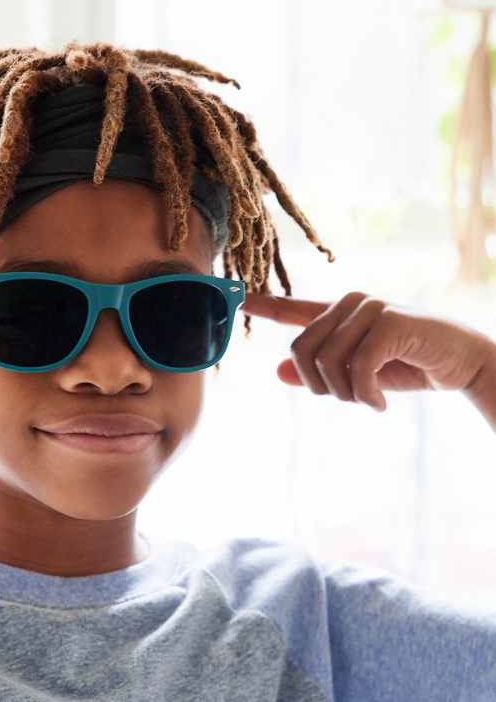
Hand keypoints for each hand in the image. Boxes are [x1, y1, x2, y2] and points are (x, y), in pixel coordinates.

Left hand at [243, 292, 495, 413]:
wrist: (464, 362)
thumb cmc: (410, 365)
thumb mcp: (358, 375)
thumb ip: (319, 371)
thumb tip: (278, 371)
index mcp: (338, 314)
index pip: (293, 308)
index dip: (264, 306)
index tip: (237, 298)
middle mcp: (349, 304)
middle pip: (300, 350)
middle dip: (320, 385)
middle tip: (350, 399)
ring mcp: (368, 308)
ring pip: (325, 362)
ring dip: (346, 394)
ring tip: (371, 399)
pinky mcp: (387, 321)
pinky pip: (355, 366)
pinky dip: (365, 394)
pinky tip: (380, 403)